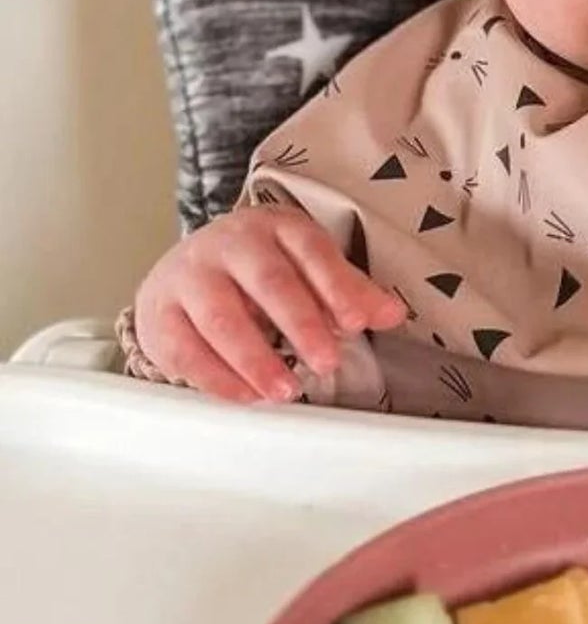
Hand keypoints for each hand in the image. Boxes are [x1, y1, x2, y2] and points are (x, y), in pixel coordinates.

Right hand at [133, 205, 406, 403]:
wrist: (187, 265)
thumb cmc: (260, 270)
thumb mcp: (309, 267)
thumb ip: (350, 292)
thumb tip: (392, 314)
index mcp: (276, 227)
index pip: (311, 251)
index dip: (336, 286)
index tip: (358, 323)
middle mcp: (230, 244)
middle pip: (268, 282)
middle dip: (301, 325)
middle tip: (328, 363)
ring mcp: (189, 276)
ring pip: (222, 319)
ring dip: (257, 360)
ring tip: (288, 390)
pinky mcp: (158, 312)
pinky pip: (186, 350)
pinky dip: (218, 378)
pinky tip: (246, 396)